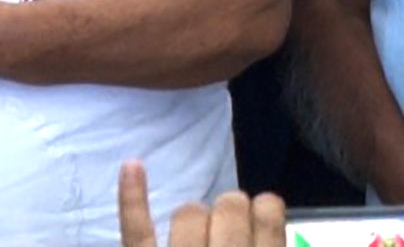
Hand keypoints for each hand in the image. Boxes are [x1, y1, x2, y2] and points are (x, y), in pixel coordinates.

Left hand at [119, 161, 286, 246]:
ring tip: (199, 246)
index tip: (260, 228)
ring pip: (189, 211)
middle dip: (230, 215)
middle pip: (229, 205)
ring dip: (194, 221)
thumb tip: (269, 215)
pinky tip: (133, 165)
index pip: (269, 209)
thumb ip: (271, 241)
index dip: (265, 213)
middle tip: (229, 241)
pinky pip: (137, 229)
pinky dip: (132, 198)